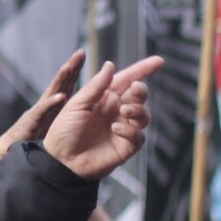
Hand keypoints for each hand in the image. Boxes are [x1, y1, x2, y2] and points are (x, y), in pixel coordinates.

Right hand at [0, 50, 83, 165]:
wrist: (9, 154)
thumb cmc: (35, 142)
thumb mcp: (55, 127)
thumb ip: (67, 116)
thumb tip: (87, 109)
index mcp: (53, 106)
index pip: (65, 84)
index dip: (74, 69)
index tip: (83, 54)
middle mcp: (45, 105)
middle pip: (59, 83)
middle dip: (69, 68)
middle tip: (79, 53)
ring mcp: (37, 113)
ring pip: (50, 93)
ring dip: (60, 80)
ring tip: (69, 68)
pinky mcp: (30, 123)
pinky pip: (42, 112)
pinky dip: (51, 104)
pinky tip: (60, 98)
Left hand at [41, 56, 161, 179]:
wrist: (61, 159)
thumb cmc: (64, 130)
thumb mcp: (77, 104)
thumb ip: (96, 86)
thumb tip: (111, 65)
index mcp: (104, 97)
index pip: (126, 79)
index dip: (142, 70)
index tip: (159, 61)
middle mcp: (116, 110)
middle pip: (139, 96)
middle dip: (141, 90)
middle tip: (135, 90)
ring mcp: (123, 128)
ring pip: (144, 114)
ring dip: (138, 109)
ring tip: (124, 111)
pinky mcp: (126, 146)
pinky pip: (138, 135)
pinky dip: (130, 130)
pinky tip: (116, 129)